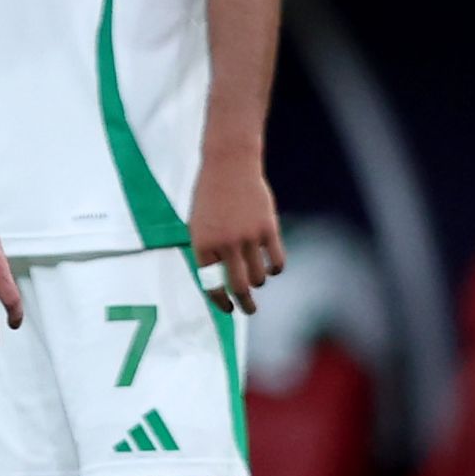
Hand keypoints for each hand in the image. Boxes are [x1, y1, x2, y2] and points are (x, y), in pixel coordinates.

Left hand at [188, 163, 285, 313]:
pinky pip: (277, 261)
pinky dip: (276, 269)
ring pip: (259, 276)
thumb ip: (208, 251)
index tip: (228, 309)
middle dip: (245, 305)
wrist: (228, 166)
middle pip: (238, 287)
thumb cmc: (210, 196)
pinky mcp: (268, 229)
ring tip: (257, 281)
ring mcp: (247, 237)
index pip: (211, 283)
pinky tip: (273, 269)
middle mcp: (224, 244)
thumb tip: (221, 281)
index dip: (220, 301)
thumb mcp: (198, 223)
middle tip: (249, 310)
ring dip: (259, 282)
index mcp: (201, 244)